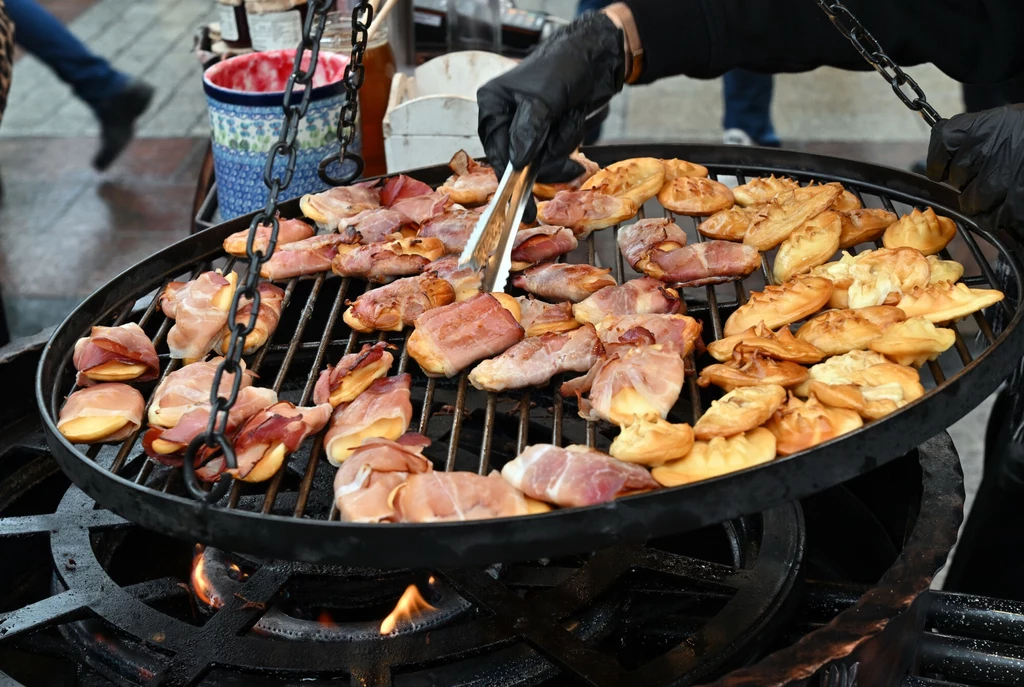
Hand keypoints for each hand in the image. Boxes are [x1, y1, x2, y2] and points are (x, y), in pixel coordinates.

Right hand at [477, 12, 624, 219]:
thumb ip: (529, 130)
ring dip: (563, 145)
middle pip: (521, 162)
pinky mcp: (550, 133)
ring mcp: (530, 129)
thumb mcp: (543, 97)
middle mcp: (507, 120)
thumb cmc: (563, 66)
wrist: (598, 56)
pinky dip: (570, 139)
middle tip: (569, 164)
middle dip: (547, 160)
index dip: (510, 177)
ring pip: (543, 160)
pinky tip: (575, 118)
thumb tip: (518, 162)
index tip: (522, 206)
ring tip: (572, 118)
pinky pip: (558, 152)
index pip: (496, 150)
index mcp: (493, 106)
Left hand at [926, 104, 1023, 229]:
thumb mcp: (1004, 120)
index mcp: (983, 126)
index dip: (941, 160)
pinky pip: (990, 219)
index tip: (946, 166)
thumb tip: (942, 157)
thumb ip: (971, 134)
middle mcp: (988, 151)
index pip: (942, 145)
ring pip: (971, 202)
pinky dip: (997, 214)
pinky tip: (1011, 200)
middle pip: (957, 179)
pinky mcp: (1014, 205)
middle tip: (991, 172)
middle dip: (968, 180)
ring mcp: (1001, 181)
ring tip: (1003, 187)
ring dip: (982, 200)